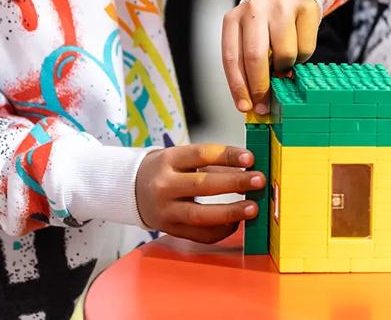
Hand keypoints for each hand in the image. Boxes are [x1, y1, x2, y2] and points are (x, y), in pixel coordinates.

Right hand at [134, 144, 263, 242]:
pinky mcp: (170, 230)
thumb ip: (211, 162)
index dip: (227, 155)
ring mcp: (166, 210)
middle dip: (235, 182)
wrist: (131, 190)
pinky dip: (221, 230)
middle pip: (203, 185)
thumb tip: (248, 167)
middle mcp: (164, 185)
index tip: (250, 157)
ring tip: (253, 208)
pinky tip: (236, 222)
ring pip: (201, 215)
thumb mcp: (180, 158)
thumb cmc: (164, 171)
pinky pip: (200, 235)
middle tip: (259, 180)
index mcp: (168, 160)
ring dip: (231, 212)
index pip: (201, 154)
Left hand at [221, 0, 320, 114]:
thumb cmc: (265, 21)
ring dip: (285, 69)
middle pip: (255, 57)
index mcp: (233, 18)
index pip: (231, 58)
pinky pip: (305, 48)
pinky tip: (297, 47)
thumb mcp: (249, 35)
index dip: (238, 86)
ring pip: (284, 54)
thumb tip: (253, 101)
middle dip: (261, 87)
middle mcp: (254, 9)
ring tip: (283, 64)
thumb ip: (248, 62)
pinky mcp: (304, 8)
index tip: (245, 107)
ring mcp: (280, 7)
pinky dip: (302, 58)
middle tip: (265, 105)